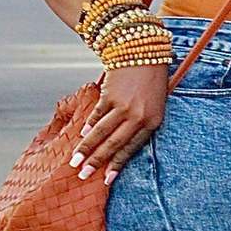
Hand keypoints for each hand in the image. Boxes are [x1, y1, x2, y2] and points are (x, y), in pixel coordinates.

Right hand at [69, 64, 168, 183]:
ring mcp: (123, 106)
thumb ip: (140, 124)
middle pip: (113, 144)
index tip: (107, 179)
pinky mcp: (110, 95)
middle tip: (84, 175)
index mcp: (153, 122)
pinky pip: (97, 115)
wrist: (144, 51)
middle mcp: (138, 116)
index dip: (117, 165)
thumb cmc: (152, 81)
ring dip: (86, 148)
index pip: (131, 149)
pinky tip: (82, 134)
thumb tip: (117, 146)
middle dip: (97, 162)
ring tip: (75, 160)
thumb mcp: (154, 105)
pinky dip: (89, 125)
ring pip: (101, 132)